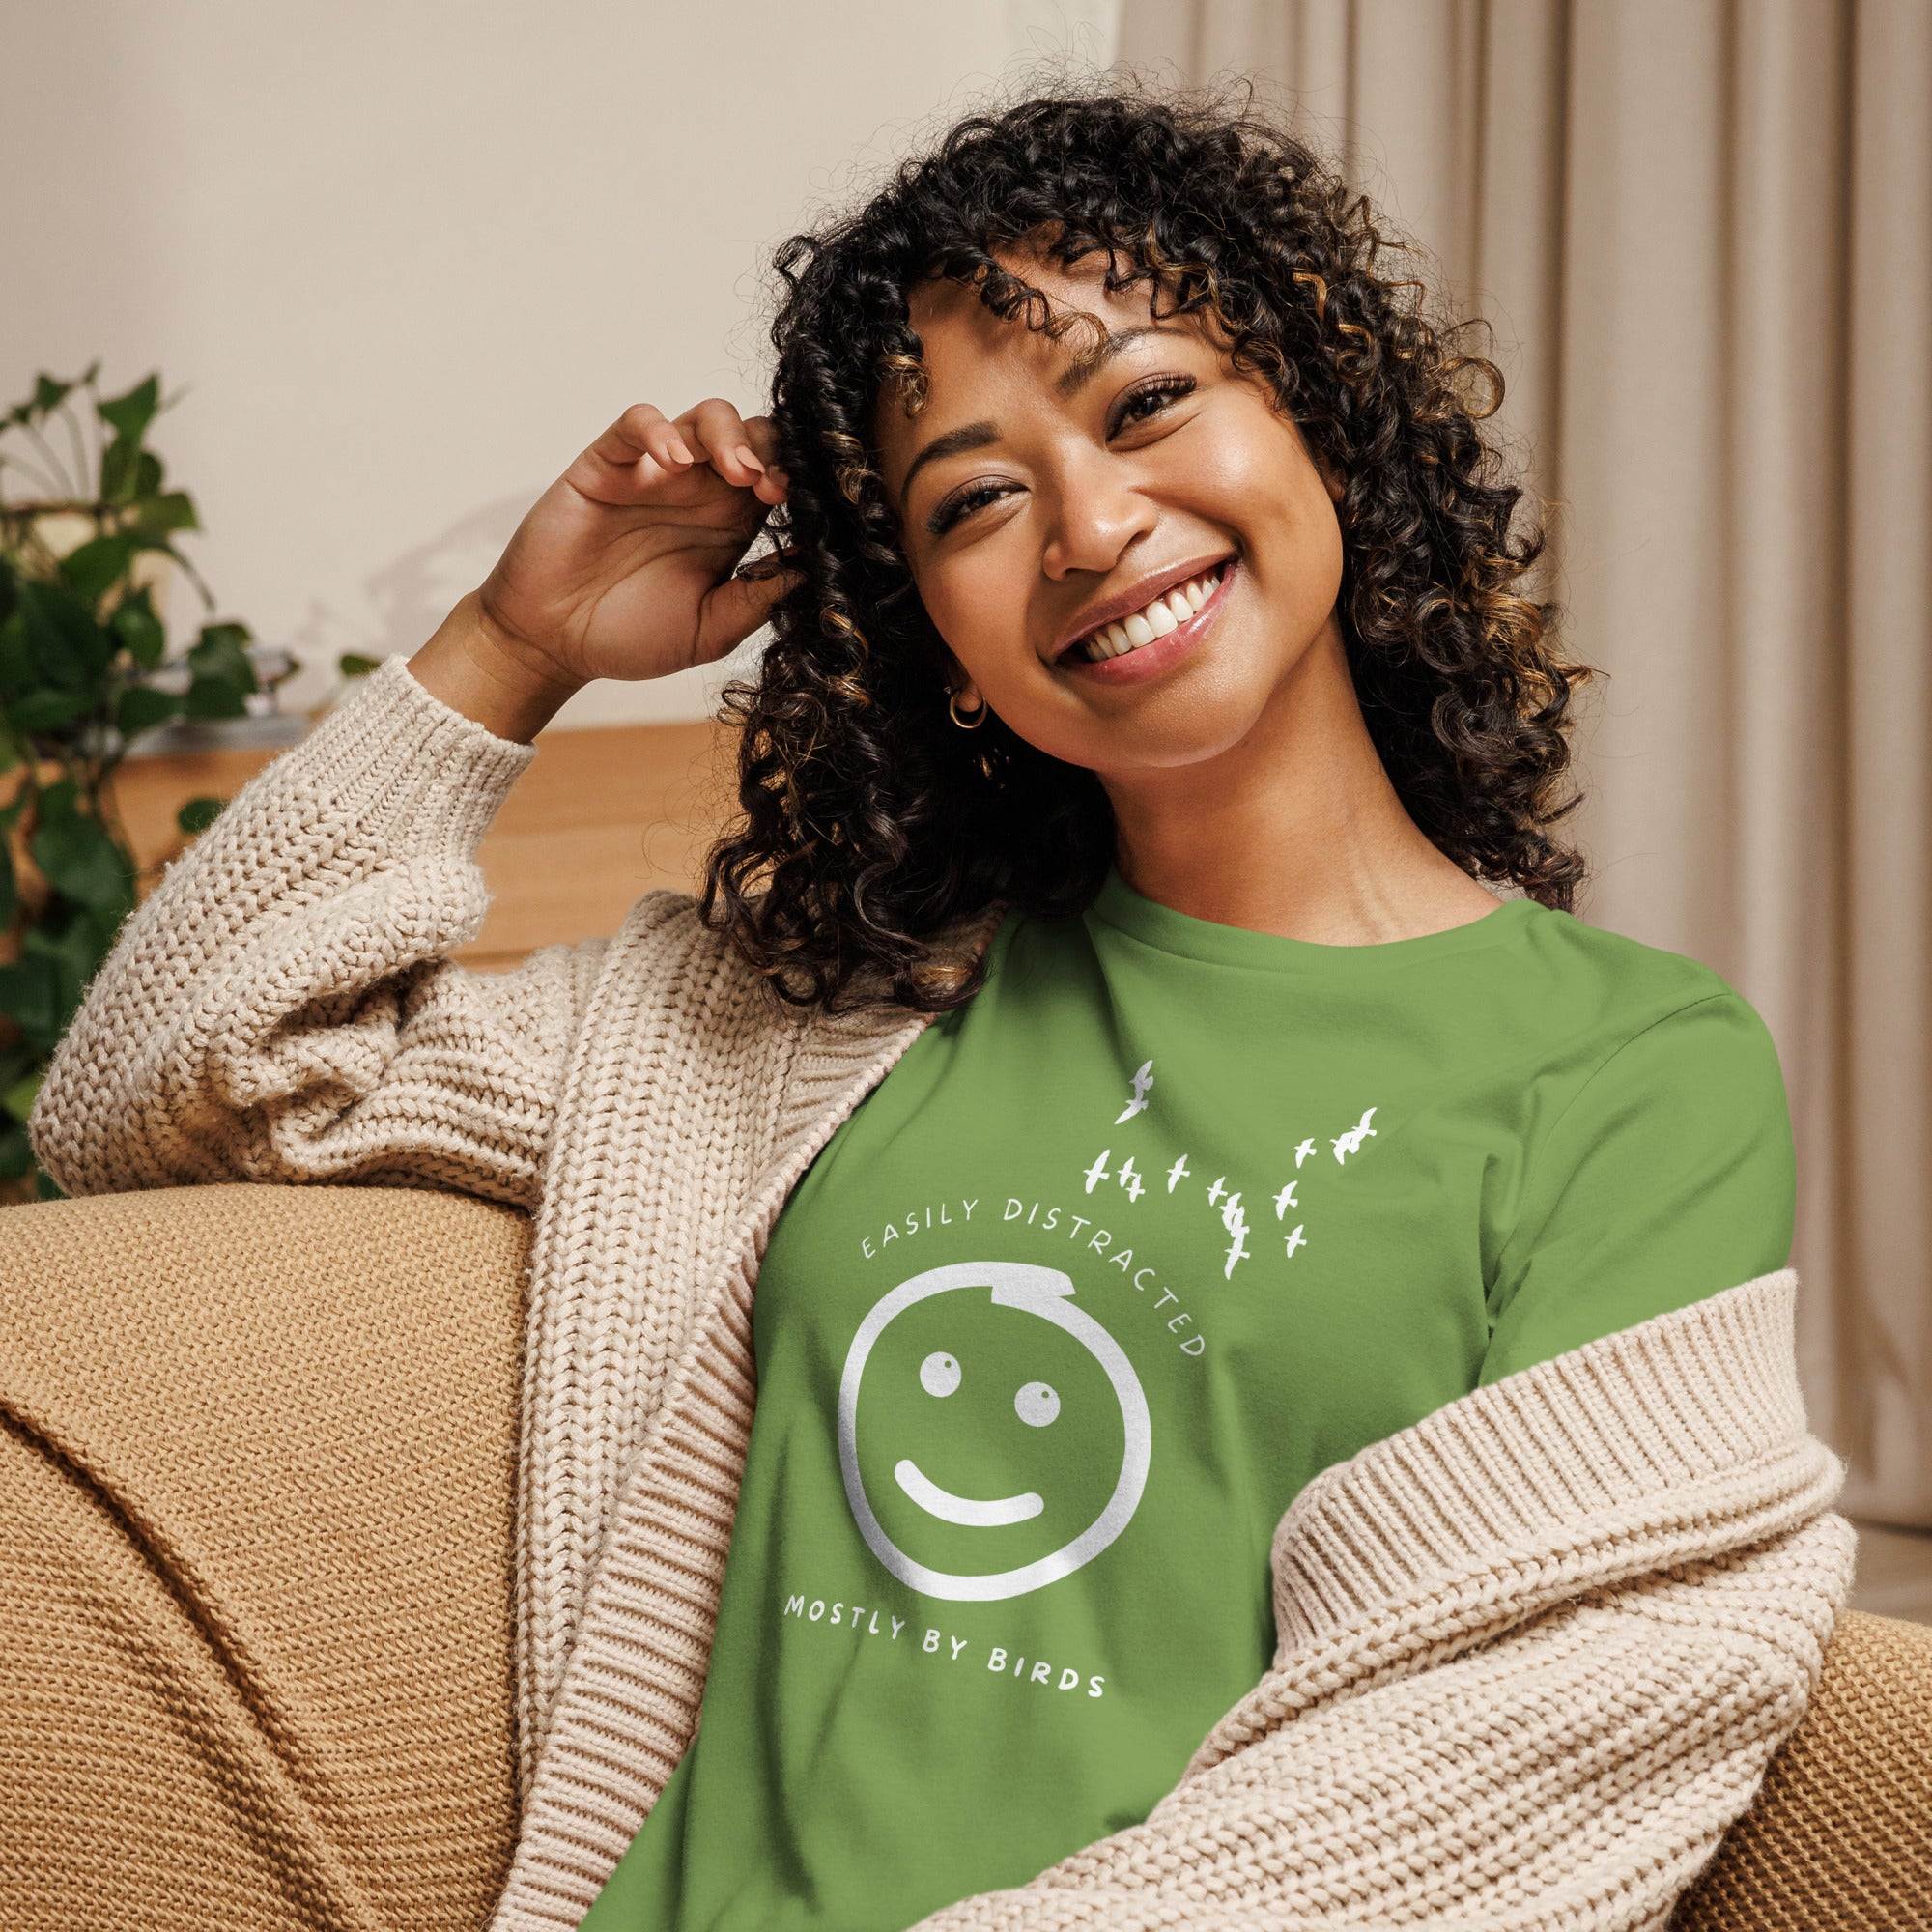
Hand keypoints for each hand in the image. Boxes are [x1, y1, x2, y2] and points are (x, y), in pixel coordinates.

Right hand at [482, 398, 792, 685]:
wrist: (554, 643)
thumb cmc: (630, 638)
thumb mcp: (709, 632)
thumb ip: (755, 601)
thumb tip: (809, 572)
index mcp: (730, 526)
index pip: (778, 479)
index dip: (796, 482)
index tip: (802, 508)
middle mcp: (699, 492)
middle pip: (752, 436)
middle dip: (772, 450)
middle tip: (772, 487)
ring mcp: (654, 473)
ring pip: (704, 418)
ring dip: (729, 435)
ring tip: (738, 471)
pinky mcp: (607, 464)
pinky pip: (636, 424)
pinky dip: (659, 430)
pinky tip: (673, 461)